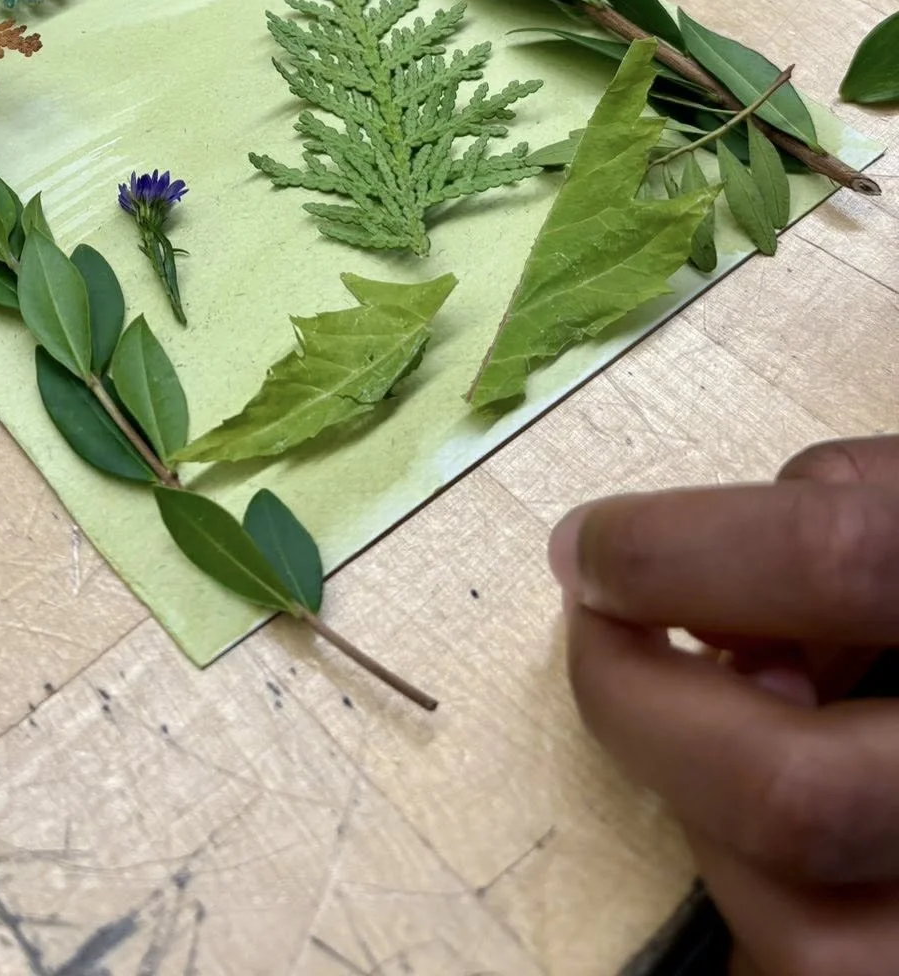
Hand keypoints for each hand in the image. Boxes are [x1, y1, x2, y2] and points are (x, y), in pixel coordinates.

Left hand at [551, 437, 898, 975]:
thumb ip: (850, 505)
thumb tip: (706, 596)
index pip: (846, 558)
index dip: (682, 549)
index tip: (586, 545)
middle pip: (800, 797)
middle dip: (643, 708)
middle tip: (596, 633)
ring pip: (808, 938)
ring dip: (705, 821)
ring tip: (707, 728)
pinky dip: (762, 905)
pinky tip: (763, 821)